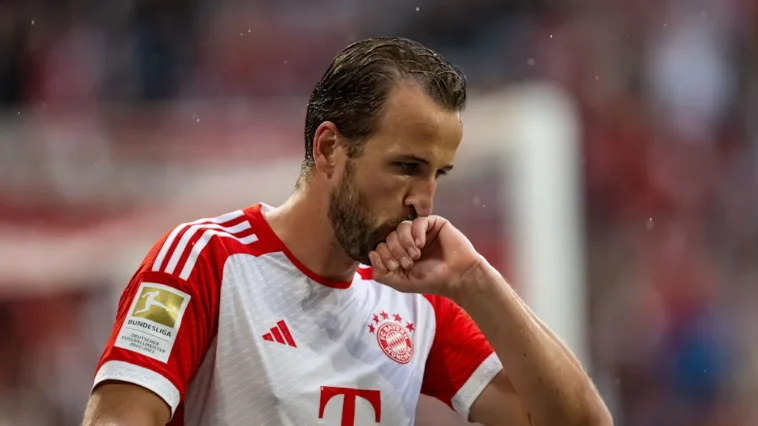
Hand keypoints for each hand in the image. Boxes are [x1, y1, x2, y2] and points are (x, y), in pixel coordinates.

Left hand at [368, 216, 483, 296]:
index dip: (385, 256)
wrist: (457, 277)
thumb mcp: (401, 283)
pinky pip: (417, 221)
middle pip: (388, 236)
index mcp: (399, 254)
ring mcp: (420, 232)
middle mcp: (408, 241)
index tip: (398, 267)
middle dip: (395, 250)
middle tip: (409, 262)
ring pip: (400, 227)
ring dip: (405, 242)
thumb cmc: (431, 281)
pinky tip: (422, 244)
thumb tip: (371, 254)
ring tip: (416, 254)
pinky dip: (416, 233)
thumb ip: (382, 273)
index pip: (381, 246)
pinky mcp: (433, 223)